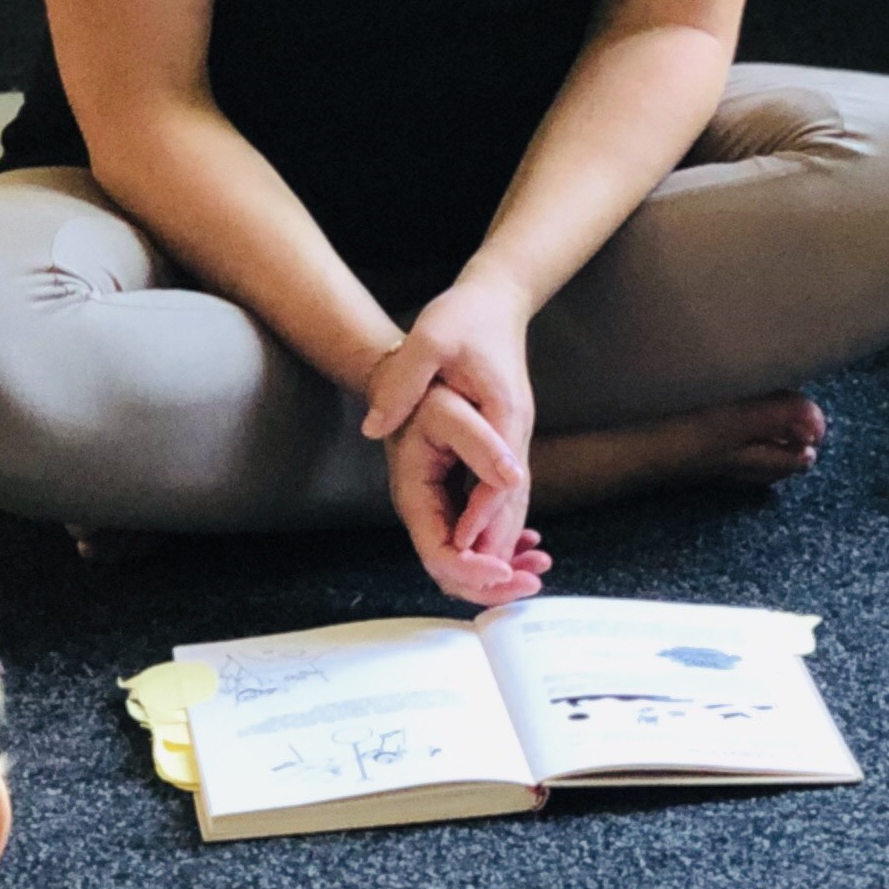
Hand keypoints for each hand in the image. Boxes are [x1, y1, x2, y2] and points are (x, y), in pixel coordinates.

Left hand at [365, 281, 543, 589]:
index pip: (497, 481)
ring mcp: (512, 440)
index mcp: (504, 414)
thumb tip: (373, 424)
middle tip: (481, 589)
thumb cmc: (464, 316)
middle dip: (496, 549)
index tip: (464, 553)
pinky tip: (492, 553)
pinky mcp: (502, 441)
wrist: (494, 299)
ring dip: (500, 545)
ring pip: (510, 505)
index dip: (480, 521)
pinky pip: (501, 493)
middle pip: (510, 505)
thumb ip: (403, 380)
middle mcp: (515, 434)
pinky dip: (498, 525)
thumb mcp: (430, 337)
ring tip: (490, 585)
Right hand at [388, 379, 549, 604]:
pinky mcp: (456, 501)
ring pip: (469, 557)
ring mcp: (440, 509)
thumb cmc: (422, 389)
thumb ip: (478, 444)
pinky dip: (504, 546)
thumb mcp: (450, 410)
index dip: (472, 571)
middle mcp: (425, 509)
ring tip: (539, 564)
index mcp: (416, 495)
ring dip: (504, 568)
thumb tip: (510, 478)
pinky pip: (477, 539)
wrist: (412, 375)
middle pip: (453, 569)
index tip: (505, 571)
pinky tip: (530, 544)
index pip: (439, 554)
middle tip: (532, 582)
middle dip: (492, 583)